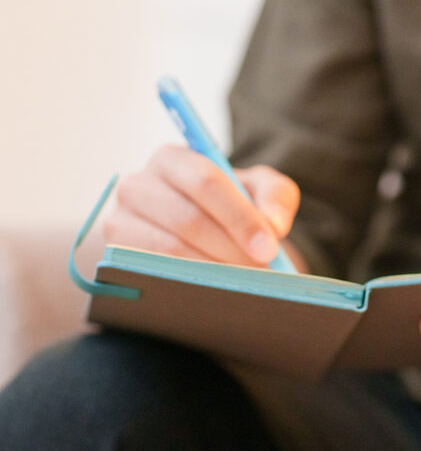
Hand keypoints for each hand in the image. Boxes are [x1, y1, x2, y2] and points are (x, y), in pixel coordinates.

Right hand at [103, 145, 300, 268]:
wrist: (200, 230)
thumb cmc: (231, 204)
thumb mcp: (260, 189)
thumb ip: (275, 196)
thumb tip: (274, 224)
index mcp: (172, 158)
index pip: (205, 181)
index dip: (239, 216)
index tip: (268, 246)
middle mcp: (137, 184)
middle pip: (187, 219)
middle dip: (230, 249)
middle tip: (261, 272)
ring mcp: (119, 220)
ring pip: (168, 251)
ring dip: (212, 271)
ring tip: (244, 284)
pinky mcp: (114, 254)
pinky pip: (151, 274)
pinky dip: (186, 284)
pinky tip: (214, 292)